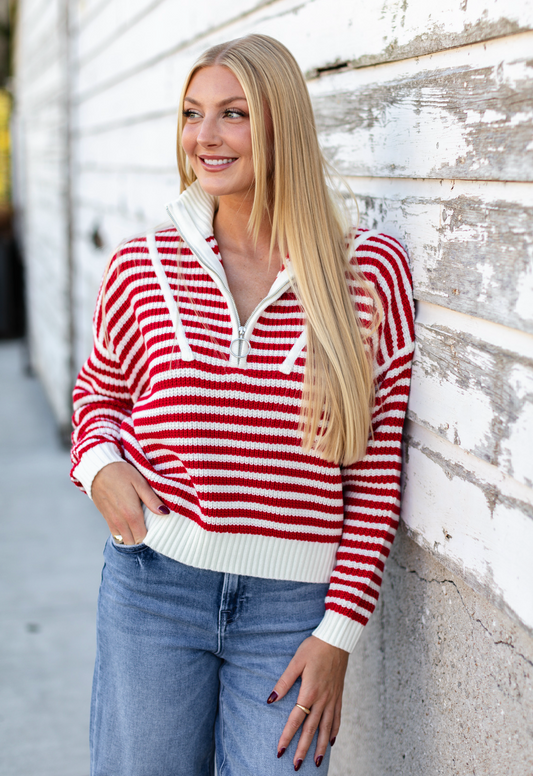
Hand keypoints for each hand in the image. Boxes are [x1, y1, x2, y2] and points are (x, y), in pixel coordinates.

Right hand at [91, 461, 169, 544]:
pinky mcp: (105, 517)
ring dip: (132, 536)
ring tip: (140, 524)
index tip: (156, 527)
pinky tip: (129, 522)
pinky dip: (123, 532)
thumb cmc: (120, 472)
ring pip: (123, 539)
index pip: (142, 537)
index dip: (151, 535)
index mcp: (131, 513)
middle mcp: (120, 521)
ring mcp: (111, 520)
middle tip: (149, 525)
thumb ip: (152, 500)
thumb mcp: (140, 482)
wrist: (96, 468)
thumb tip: (165, 513)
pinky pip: (115, 533)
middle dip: (142, 537)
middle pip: (133, 541)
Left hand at [267, 635, 348, 768]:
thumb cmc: (315, 647)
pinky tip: (331, 741)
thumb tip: (270, 699)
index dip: (287, 736)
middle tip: (296, 766)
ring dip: (321, 747)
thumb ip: (284, 682)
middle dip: (303, 749)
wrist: (337, 639)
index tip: (280, 751)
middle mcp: (323, 699)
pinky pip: (337, 718)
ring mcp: (333, 699)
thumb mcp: (296, 661)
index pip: (296, 720)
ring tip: (316, 763)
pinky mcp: (339, 695)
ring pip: (327, 728)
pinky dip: (334, 732)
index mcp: (310, 691)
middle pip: (312, 729)